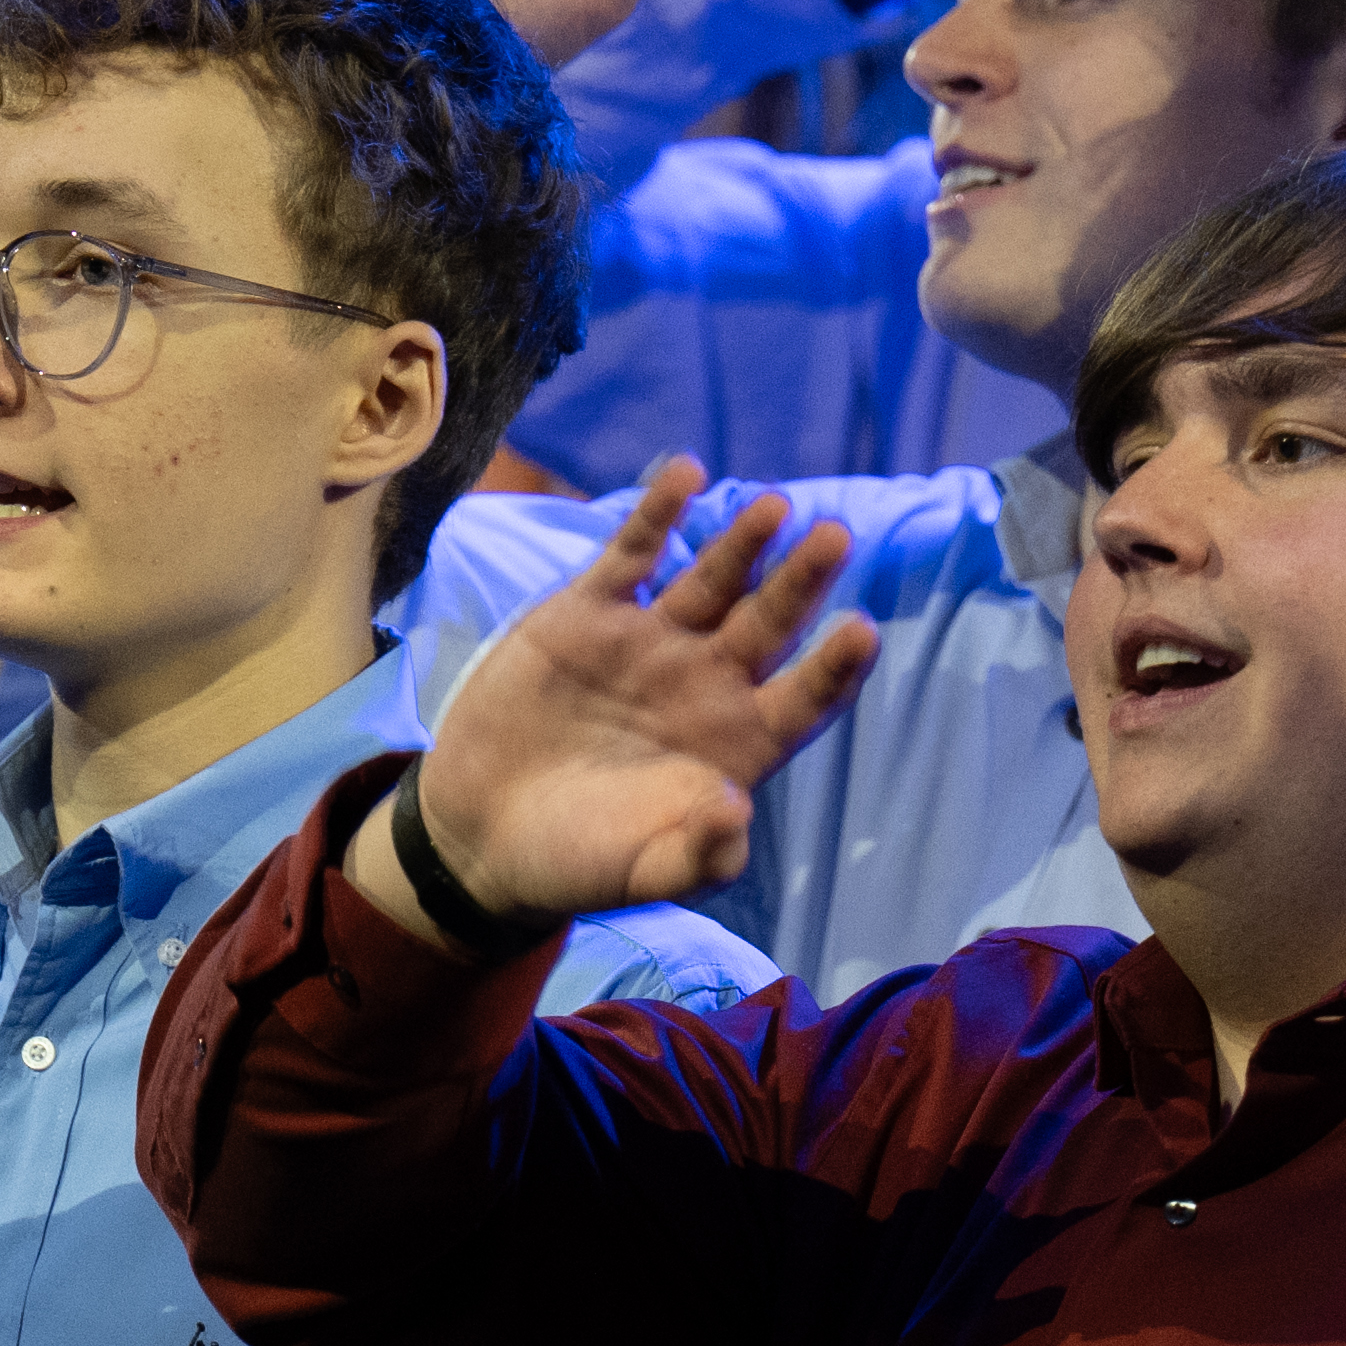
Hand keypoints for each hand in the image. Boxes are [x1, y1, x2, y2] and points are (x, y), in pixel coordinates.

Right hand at [387, 462, 875, 925]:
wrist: (484, 833)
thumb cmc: (579, 861)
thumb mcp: (644, 874)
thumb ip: (698, 853)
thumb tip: (735, 813)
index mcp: (738, 743)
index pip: (806, 697)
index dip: (834, 667)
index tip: (861, 630)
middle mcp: (706, 683)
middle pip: (770, 622)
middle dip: (802, 581)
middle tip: (836, 537)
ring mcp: (651, 642)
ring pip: (712, 579)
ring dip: (744, 542)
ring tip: (774, 505)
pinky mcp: (589, 613)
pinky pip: (632, 553)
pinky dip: (658, 513)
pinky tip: (686, 472)